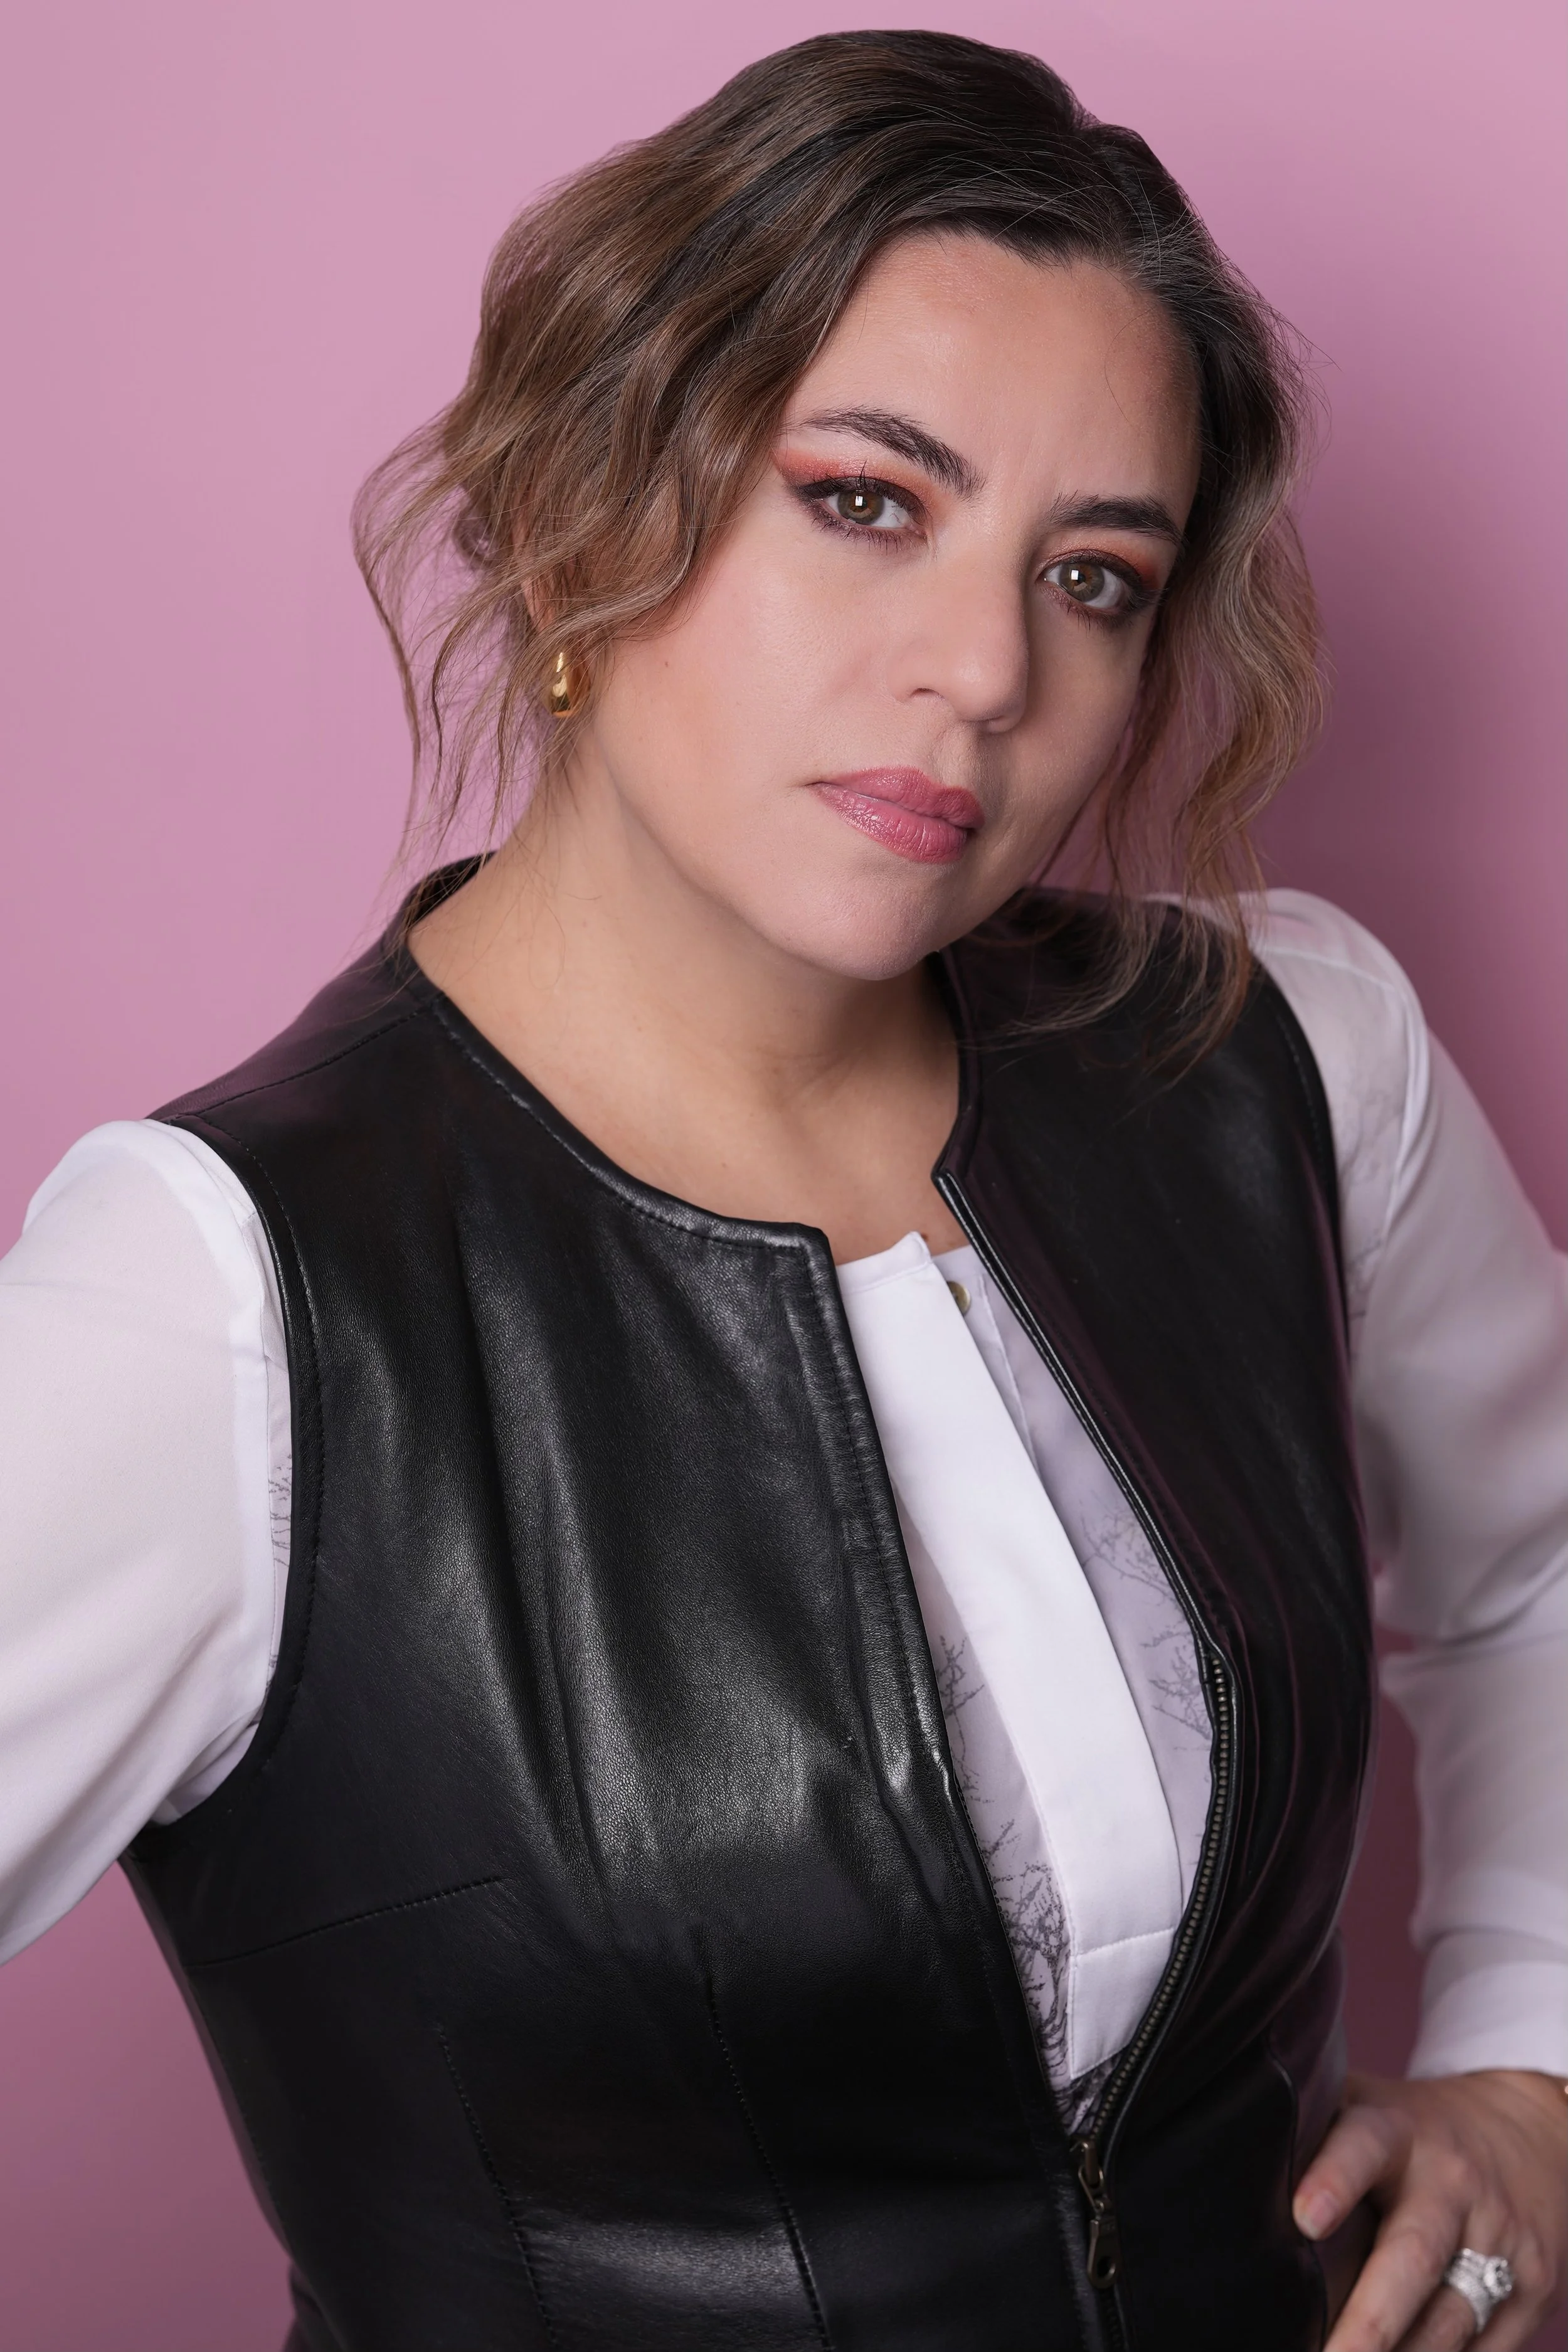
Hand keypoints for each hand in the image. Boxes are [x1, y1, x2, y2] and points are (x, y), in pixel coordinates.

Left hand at [1294, 2069, 1566, 2349]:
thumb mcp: (1367, 2107)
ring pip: (1448, 2320)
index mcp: (1398, 2130)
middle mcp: (1452, 2183)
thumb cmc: (1414, 2131)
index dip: (1334, 2177)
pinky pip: (1485, 2350)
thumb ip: (1312, 2127)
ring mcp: (1500, 2239)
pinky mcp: (1534, 2290)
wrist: (1535, 2134)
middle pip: (1411, 2258)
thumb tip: (1220, 2154)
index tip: (1302, 2217)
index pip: (1363, 2146)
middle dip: (1368, 2322)